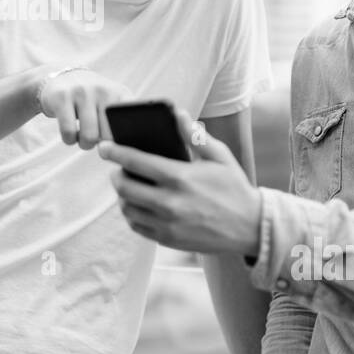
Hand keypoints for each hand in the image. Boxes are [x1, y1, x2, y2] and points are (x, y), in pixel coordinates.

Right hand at [38, 68, 133, 149]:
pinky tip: (70, 134)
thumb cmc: (92, 101)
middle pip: (110, 136)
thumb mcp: (112, 103)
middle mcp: (104, 90)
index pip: (132, 121)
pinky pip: (69, 132)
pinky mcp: (62, 96)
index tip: (119, 145)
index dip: (125, 139)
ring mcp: (83, 91)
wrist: (63, 77)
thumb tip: (123, 149)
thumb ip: (124, 122)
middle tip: (96, 139)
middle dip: (102, 146)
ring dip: (85, 144)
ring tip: (83, 138)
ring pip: (89, 136)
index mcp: (121, 94)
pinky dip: (69, 140)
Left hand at [98, 109, 260, 254]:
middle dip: (116, 175)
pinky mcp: (168, 239)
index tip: (103, 148)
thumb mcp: (220, 156)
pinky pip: (137, 227)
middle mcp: (169, 202)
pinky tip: (138, 206)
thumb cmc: (234, 187)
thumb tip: (178, 113)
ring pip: (128, 209)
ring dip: (122, 196)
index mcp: (179, 177)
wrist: (251, 227)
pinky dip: (132, 215)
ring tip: (128, 188)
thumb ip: (195, 135)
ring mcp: (167, 224)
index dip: (115, 152)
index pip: (136, 161)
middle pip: (125, 187)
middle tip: (118, 170)